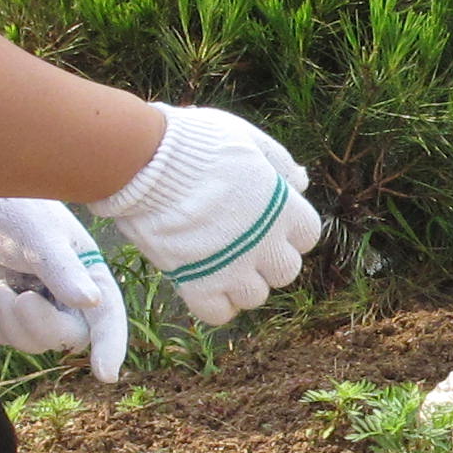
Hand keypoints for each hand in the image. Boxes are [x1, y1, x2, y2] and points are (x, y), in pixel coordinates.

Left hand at [0, 192, 130, 383]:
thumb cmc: (16, 209)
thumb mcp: (41, 238)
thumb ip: (64, 271)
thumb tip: (92, 302)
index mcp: (88, 276)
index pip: (107, 318)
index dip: (110, 346)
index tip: (105, 375)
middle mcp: (66, 295)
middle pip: (63, 338)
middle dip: (36, 325)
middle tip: (16, 296)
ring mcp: (36, 304)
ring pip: (29, 343)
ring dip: (6, 320)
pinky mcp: (6, 309)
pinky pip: (1, 337)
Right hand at [95, 106, 322, 327]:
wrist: (145, 162)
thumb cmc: (195, 142)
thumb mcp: (246, 138)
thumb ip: (278, 161)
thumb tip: (301, 182)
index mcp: (281, 207)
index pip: (308, 236)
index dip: (289, 230)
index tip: (267, 222)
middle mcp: (265, 243)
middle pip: (286, 271)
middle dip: (268, 260)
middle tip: (241, 242)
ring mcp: (233, 268)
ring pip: (256, 296)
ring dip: (241, 282)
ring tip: (218, 261)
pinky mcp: (198, 284)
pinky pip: (219, 313)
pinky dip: (215, 304)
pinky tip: (203, 282)